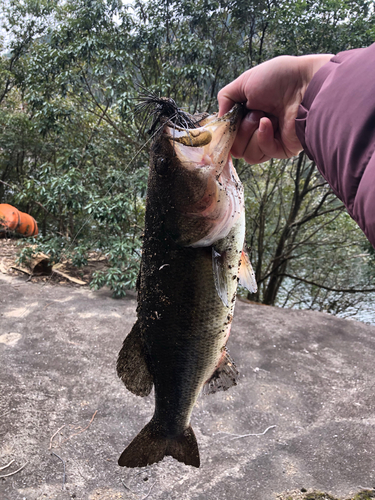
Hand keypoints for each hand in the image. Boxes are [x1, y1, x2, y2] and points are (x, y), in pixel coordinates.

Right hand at [218, 54, 332, 163]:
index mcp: (249, 113)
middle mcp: (258, 128)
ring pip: (247, 154)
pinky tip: (270, 123)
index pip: (230, 134)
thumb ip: (225, 98)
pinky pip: (262, 153)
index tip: (224, 127)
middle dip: (239, 131)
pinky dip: (263, 137)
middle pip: (235, 147)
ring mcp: (270, 140)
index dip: (226, 133)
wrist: (306, 85)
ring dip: (250, 134)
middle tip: (252, 113)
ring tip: (263, 116)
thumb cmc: (279, 78)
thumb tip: (220, 119)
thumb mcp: (244, 81)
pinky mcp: (281, 149)